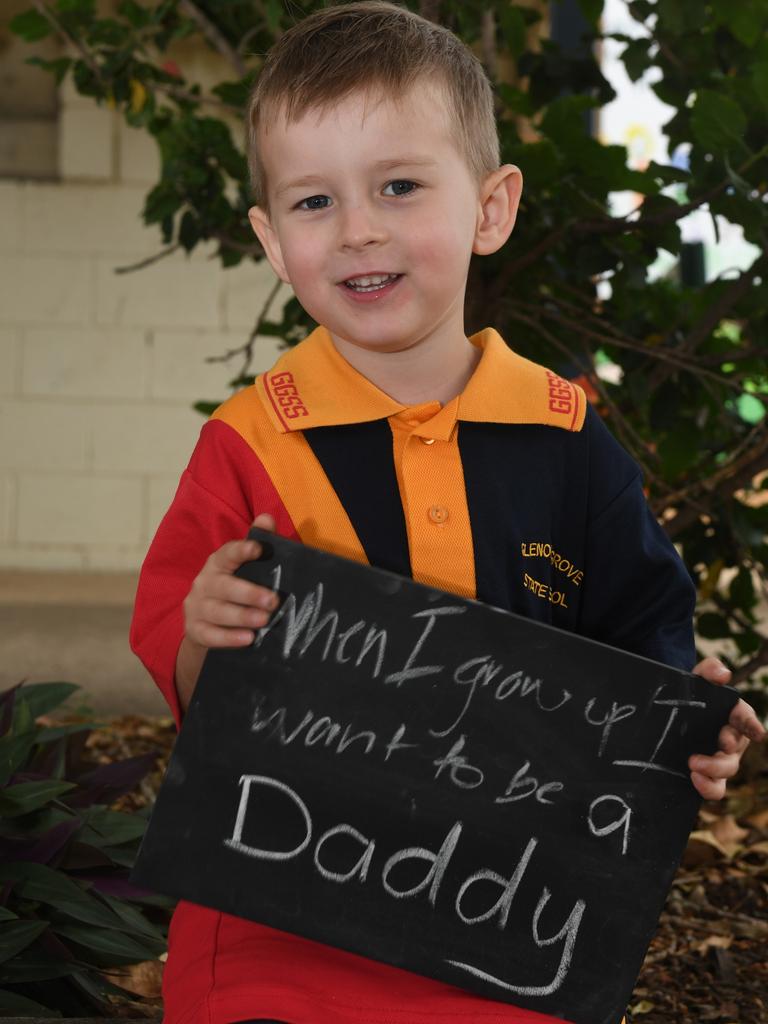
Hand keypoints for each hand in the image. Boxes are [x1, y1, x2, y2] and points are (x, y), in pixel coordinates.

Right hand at [183, 512, 278, 650]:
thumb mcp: (246, 568)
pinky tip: (248, 639)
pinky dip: (229, 638)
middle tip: (273, 600)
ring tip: (264, 620)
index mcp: (217, 563)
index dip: (241, 550)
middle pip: (223, 587)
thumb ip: (259, 542)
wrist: (205, 625)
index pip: (226, 553)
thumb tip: (267, 518)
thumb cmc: (234, 589)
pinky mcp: (195, 630)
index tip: (258, 548)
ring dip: (241, 616)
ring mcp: (196, 607)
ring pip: (218, 612)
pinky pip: (210, 635)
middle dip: (248, 593)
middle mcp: (204, 583)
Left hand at [688, 656, 765, 799]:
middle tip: (720, 742)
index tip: (756, 731)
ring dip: (715, 768)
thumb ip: (710, 669)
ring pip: (728, 770)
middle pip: (737, 747)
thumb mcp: (696, 678)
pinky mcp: (707, 775)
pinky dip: (709, 787)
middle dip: (730, 745)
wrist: (666, 713)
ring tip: (693, 763)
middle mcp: (730, 739)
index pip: (745, 718)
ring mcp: (719, 758)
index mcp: (731, 716)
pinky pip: (716, 788)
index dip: (751, 724)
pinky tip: (694, 778)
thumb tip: (724, 674)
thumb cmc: (689, 695)